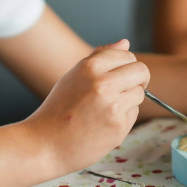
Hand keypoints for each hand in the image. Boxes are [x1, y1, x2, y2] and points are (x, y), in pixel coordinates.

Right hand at [24, 39, 148, 173]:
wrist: (45, 143)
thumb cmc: (58, 109)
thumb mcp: (74, 75)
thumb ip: (101, 58)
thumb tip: (125, 42)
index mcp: (90, 66)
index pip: (128, 55)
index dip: (126, 66)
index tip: (119, 75)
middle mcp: (103, 82)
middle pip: (141, 71)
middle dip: (137, 79)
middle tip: (123, 90)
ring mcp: (113, 105)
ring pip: (140, 93)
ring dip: (129, 99)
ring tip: (106, 108)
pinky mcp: (119, 126)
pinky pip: (133, 114)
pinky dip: (124, 117)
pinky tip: (104, 122)